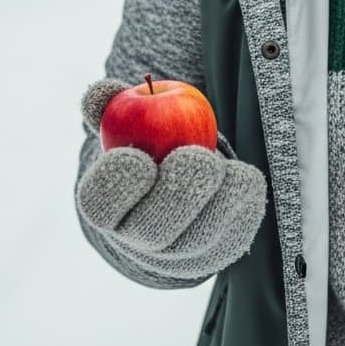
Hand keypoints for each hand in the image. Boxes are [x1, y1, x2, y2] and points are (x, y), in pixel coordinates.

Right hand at [76, 78, 266, 278]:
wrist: (177, 193)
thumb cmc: (147, 148)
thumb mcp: (126, 124)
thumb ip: (113, 105)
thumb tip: (103, 90)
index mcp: (106, 209)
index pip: (99, 205)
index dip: (115, 185)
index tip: (137, 157)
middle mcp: (136, 240)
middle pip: (151, 230)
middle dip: (177, 192)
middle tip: (198, 157)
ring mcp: (177, 255)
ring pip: (197, 239)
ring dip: (217, 200)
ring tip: (224, 164)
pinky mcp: (216, 254)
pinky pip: (232, 237)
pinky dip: (242, 207)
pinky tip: (245, 179)